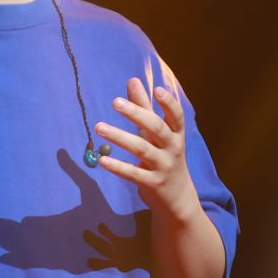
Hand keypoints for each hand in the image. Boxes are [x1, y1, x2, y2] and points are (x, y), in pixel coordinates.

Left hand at [93, 62, 200, 220]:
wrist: (178, 197)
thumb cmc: (165, 157)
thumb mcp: (159, 134)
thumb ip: (145, 108)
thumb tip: (133, 80)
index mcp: (176, 134)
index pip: (176, 116)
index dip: (169, 103)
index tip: (157, 90)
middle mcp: (173, 148)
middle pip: (156, 128)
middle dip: (137, 114)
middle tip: (115, 102)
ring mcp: (163, 167)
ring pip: (141, 149)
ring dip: (119, 136)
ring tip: (99, 126)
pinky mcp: (153, 183)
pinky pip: (133, 174)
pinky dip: (118, 166)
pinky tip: (102, 159)